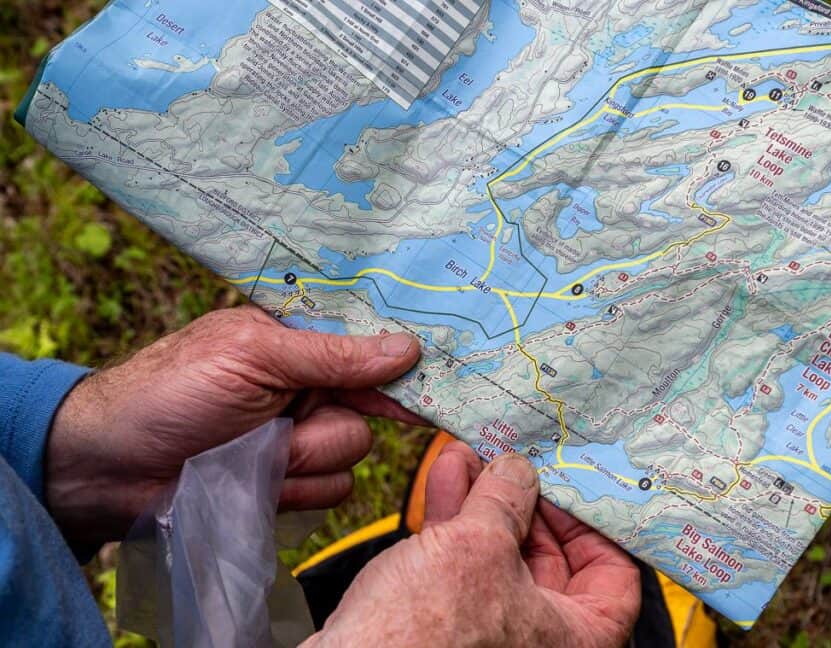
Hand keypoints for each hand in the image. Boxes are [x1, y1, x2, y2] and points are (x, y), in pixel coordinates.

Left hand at [46, 306, 421, 547]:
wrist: (111, 467)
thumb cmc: (171, 391)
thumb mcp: (253, 355)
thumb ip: (332, 355)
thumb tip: (407, 347)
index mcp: (300, 343)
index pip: (372, 346)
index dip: (403, 362)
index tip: (438, 375)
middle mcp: (309, 387)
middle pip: (372, 406)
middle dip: (326, 420)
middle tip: (283, 418)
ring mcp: (301, 438)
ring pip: (353, 453)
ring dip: (301, 458)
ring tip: (251, 452)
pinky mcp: (291, 483)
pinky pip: (332, 490)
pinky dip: (293, 488)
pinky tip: (254, 480)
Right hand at [306, 443, 640, 646]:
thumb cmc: (423, 636)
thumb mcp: (478, 546)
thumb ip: (506, 498)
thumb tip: (517, 470)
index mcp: (576, 639)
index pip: (614, 573)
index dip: (593, 520)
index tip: (570, 479)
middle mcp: (541, 642)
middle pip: (553, 557)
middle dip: (525, 498)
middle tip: (512, 457)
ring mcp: (493, 636)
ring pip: (502, 556)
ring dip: (485, 500)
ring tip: (469, 455)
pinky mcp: (450, 628)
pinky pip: (466, 568)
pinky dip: (457, 523)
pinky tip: (445, 480)